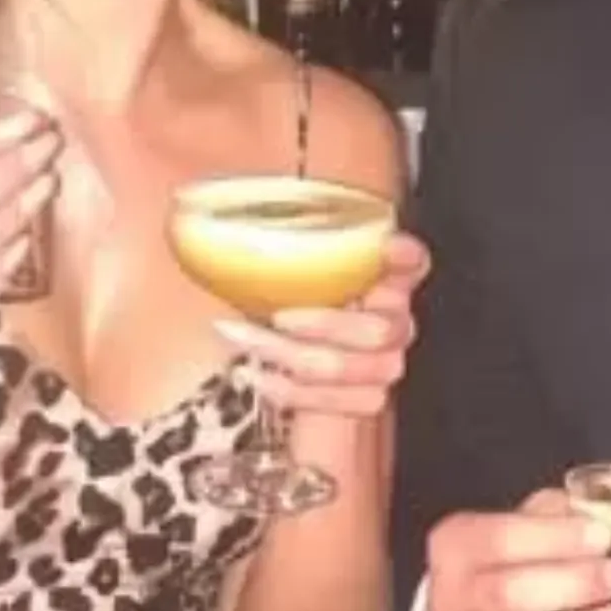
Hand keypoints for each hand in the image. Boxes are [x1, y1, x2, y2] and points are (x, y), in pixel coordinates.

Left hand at [214, 232, 431, 424]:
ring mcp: (385, 366)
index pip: (414, 264)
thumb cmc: (287, 306)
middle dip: (323, 325)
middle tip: (278, 315)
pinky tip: (257, 377)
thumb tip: (196, 208)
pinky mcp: (368, 400)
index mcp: (385, 281)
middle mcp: (395, 323)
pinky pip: (333, 402)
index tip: (386, 249)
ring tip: (242, 339)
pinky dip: (289, 391)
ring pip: (345, 367)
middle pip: (377, 330)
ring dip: (285, 355)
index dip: (406, 258)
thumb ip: (274, 243)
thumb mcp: (282, 270)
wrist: (287, 366)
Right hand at [425, 486, 610, 610]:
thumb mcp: (513, 526)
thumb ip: (553, 515)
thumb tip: (604, 515)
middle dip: (571, 585)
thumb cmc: (498, 567)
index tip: (601, 536)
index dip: (555, 538)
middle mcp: (453, 599)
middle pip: (509, 594)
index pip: (501, 539)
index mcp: (457, 547)